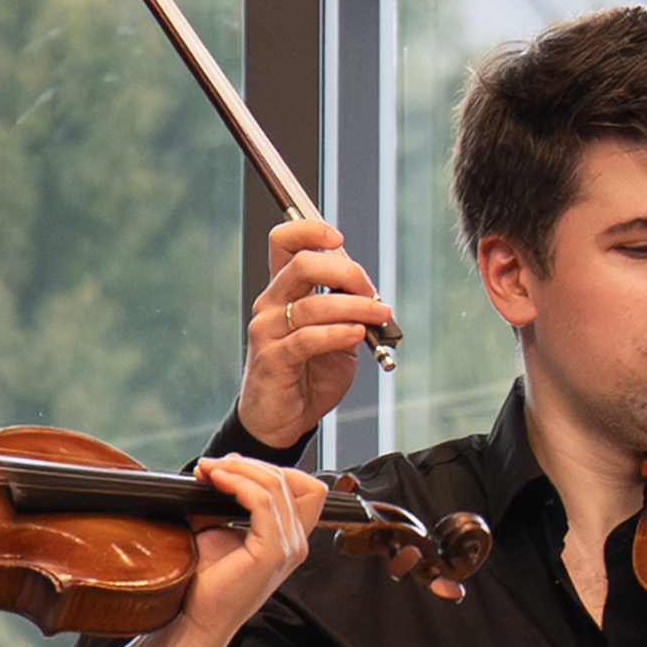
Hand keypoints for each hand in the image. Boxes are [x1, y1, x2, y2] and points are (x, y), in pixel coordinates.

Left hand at [182, 442, 341, 636]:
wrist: (196, 618)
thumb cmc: (206, 583)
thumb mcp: (219, 530)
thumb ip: (228, 502)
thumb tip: (218, 469)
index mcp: (289, 538)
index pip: (304, 488)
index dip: (271, 469)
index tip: (231, 466)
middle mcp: (295, 542)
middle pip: (293, 480)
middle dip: (251, 464)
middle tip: (214, 465)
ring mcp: (288, 548)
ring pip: (277, 485)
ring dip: (240, 470)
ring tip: (210, 470)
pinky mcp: (273, 552)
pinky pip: (263, 501)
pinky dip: (239, 484)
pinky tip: (218, 482)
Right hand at [233, 213, 395, 448]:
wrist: (285, 417)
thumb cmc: (310, 371)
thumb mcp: (334, 330)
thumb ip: (343, 304)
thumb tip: (367, 286)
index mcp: (284, 289)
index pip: (283, 242)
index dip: (308, 230)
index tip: (337, 237)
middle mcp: (270, 304)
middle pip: (302, 265)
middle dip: (346, 272)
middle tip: (371, 292)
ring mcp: (267, 331)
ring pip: (312, 304)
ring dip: (355, 307)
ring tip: (379, 316)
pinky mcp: (273, 359)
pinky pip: (307, 338)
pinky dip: (337, 333)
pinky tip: (355, 335)